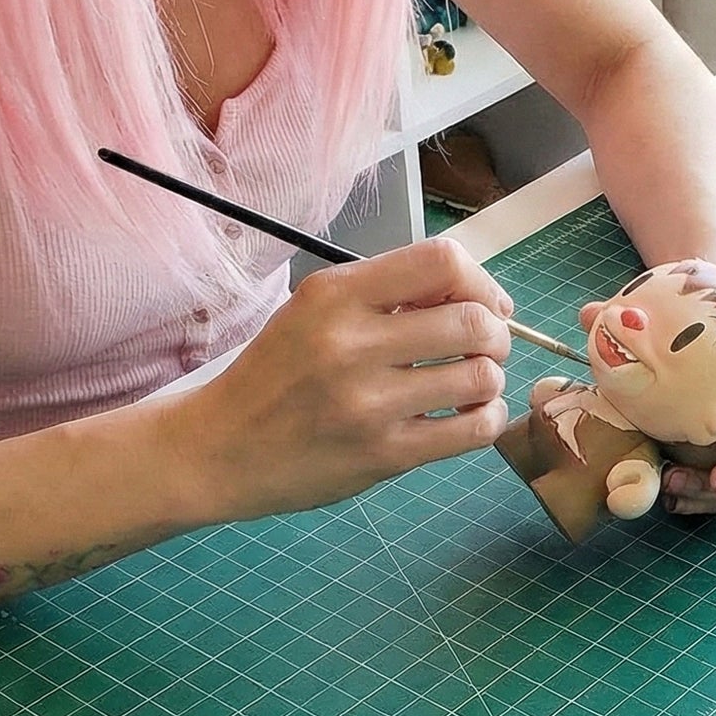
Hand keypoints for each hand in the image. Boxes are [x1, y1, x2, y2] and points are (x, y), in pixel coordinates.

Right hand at [173, 237, 512, 521]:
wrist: (218, 447)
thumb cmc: (274, 374)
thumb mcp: (313, 311)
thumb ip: (384, 295)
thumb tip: (473, 293)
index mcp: (336, 295)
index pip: (442, 261)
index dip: (479, 280)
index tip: (482, 303)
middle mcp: (352, 344)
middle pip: (473, 321)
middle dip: (497, 333)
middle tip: (486, 347)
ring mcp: (369, 403)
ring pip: (481, 377)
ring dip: (491, 378)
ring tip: (473, 384)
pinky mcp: (383, 455)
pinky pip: (472, 431)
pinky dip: (487, 419)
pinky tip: (469, 416)